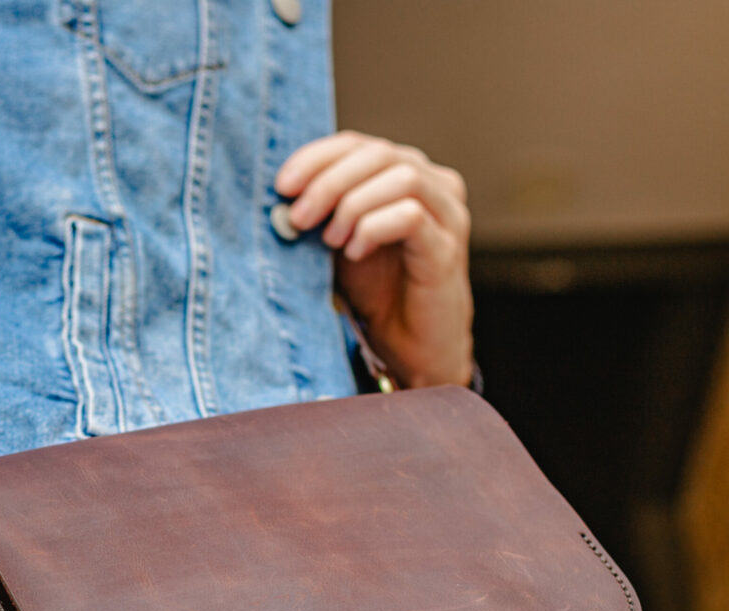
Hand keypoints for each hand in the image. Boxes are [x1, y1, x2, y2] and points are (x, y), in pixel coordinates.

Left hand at [275, 132, 472, 388]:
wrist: (411, 348)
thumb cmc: (379, 293)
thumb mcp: (339, 243)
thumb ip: (321, 214)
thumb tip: (281, 197)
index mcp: (406, 173)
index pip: (359, 144)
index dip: (317, 158)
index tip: (282, 185)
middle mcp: (435, 185)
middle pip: (378, 154)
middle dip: (329, 182)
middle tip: (299, 218)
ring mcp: (447, 215)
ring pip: (400, 177)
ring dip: (353, 205)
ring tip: (331, 241)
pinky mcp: (447, 248)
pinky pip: (410, 216)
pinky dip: (373, 229)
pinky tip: (356, 254)